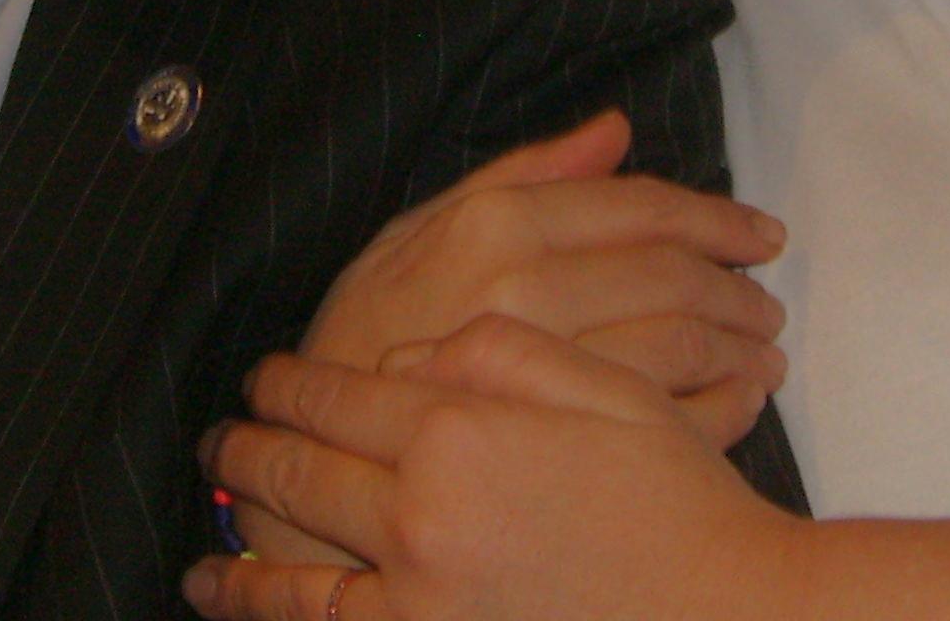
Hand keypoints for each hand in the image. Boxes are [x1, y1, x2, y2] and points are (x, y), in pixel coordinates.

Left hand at [192, 316, 811, 620]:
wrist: (730, 617)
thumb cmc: (673, 501)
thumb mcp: (600, 389)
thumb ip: (499, 354)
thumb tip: (412, 362)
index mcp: (461, 428)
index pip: (342, 394)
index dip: (294, 382)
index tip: (267, 376)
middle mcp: (421, 511)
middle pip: (306, 462)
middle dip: (254, 442)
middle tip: (227, 434)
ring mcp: (417, 595)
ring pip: (296, 546)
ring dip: (247, 516)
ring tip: (218, 499)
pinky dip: (261, 602)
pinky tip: (226, 587)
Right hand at [227, 113, 786, 568]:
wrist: (312, 450)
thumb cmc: (363, 335)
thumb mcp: (416, 229)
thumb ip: (522, 173)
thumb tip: (615, 130)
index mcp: (496, 224)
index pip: (640, 207)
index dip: (715, 218)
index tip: (760, 235)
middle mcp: (527, 288)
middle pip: (675, 276)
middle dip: (739, 288)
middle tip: (766, 301)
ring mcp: (547, 370)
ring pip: (685, 346)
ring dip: (743, 348)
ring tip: (765, 351)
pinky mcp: (563, 445)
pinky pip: (676, 420)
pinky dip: (727, 410)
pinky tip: (742, 402)